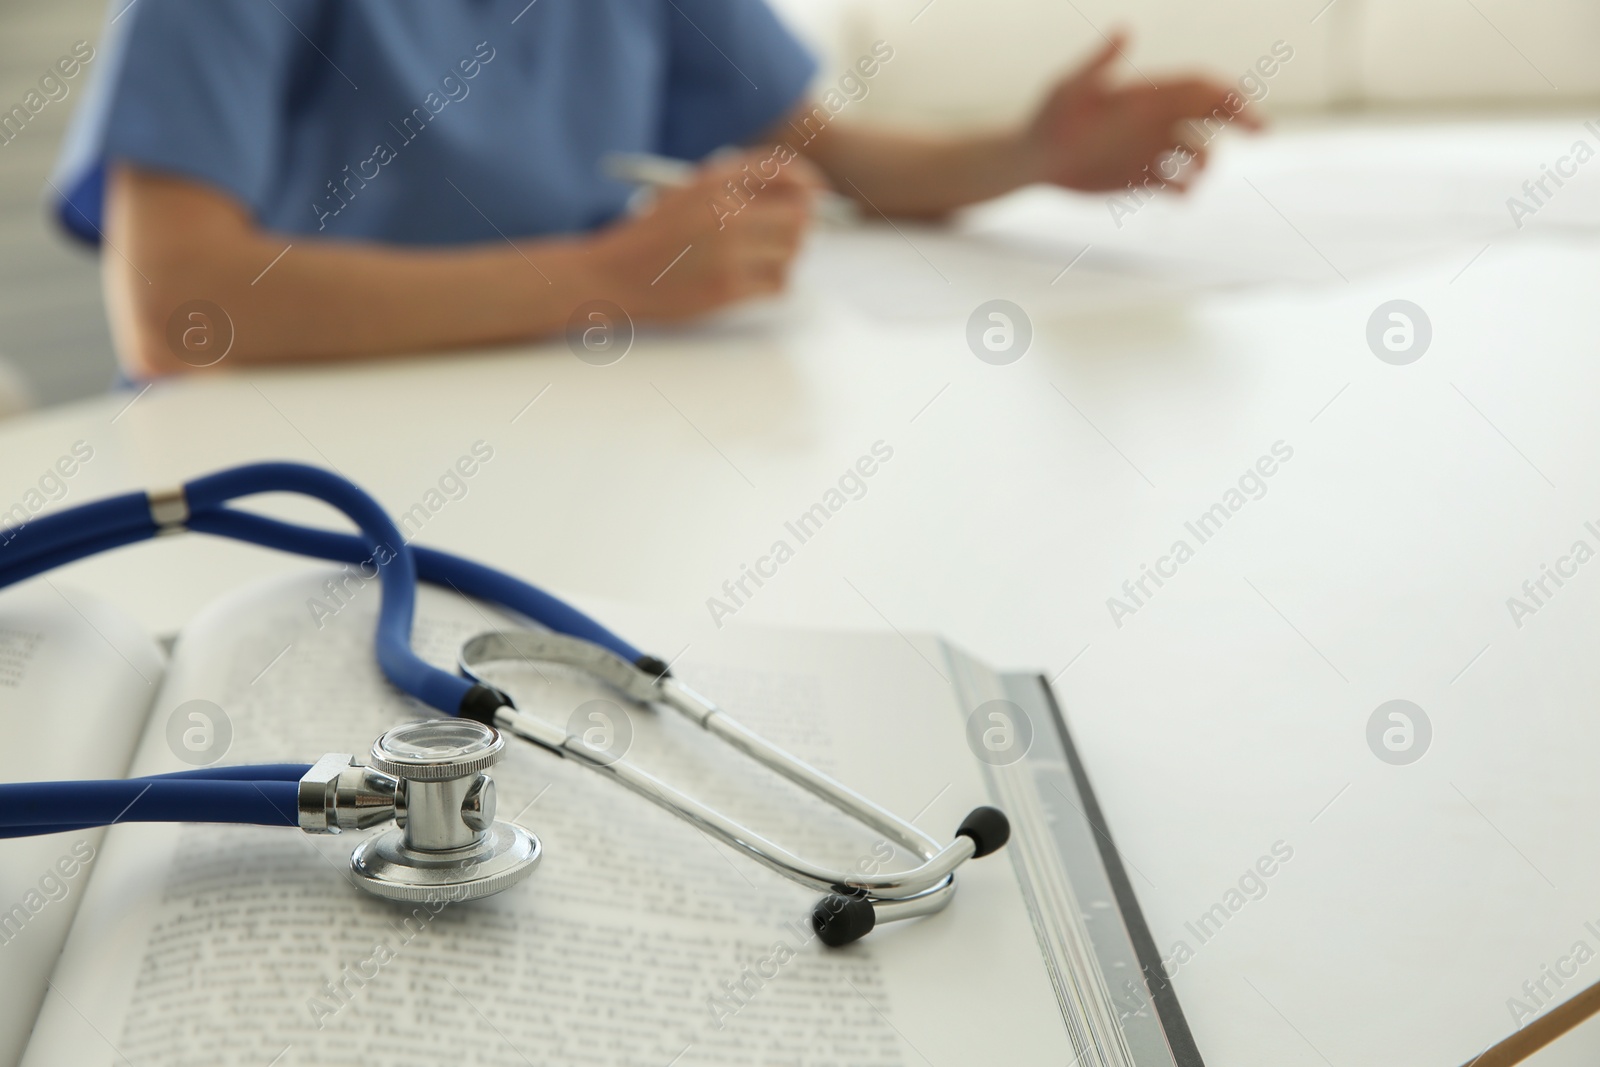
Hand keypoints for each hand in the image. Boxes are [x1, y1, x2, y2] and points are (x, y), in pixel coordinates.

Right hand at [590, 150, 825, 320]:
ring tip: (759, 263)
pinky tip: (751, 283)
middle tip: (785, 239)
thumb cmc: (649, 237)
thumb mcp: (685, 194)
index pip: (785, 171)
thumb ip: (733, 188)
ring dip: (784, 259)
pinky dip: (772, 285)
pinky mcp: (727, 288)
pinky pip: (777, 285)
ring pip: (792, 253)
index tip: (814, 197)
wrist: (610, 275)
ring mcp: (728, 251)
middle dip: (799, 228)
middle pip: (800, 217)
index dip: (808, 184)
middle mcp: (726, 211)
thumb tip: (797, 199)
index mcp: (714, 180)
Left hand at [1023, 33, 1261, 193]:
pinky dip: (1184, 192)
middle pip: (1213, 116)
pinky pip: (1176, 186)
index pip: (1200, 87)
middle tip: (1262, 133)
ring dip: (1203, 164)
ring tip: (1190, 175)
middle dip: (1241, 120)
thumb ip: (1098, 63)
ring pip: (1198, 154)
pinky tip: (1179, 196)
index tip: (1246, 106)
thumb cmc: (1047, 116)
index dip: (1228, 93)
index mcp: (1149, 93)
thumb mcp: (1070, 88)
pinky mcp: (1142, 179)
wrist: (1033, 158)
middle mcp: (1158, 120)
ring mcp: (1153, 150)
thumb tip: (1125, 30)